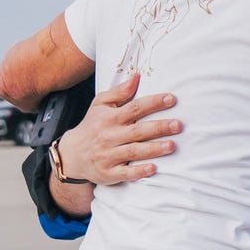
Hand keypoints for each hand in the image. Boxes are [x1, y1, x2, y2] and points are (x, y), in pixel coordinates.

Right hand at [58, 73, 180, 184]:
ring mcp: (109, 155)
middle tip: (178, 125)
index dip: (153, 103)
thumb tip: (137, 76)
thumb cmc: (92, 126)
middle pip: (138, 131)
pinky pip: (125, 173)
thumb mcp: (100, 105)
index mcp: (111, 118)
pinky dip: (138, 172)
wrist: (71, 154)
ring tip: (171, 145)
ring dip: (153, 149)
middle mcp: (110, 136)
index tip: (171, 99)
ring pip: (134, 151)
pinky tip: (153, 169)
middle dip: (159, 127)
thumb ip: (120, 91)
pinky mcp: (108, 173)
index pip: (134, 108)